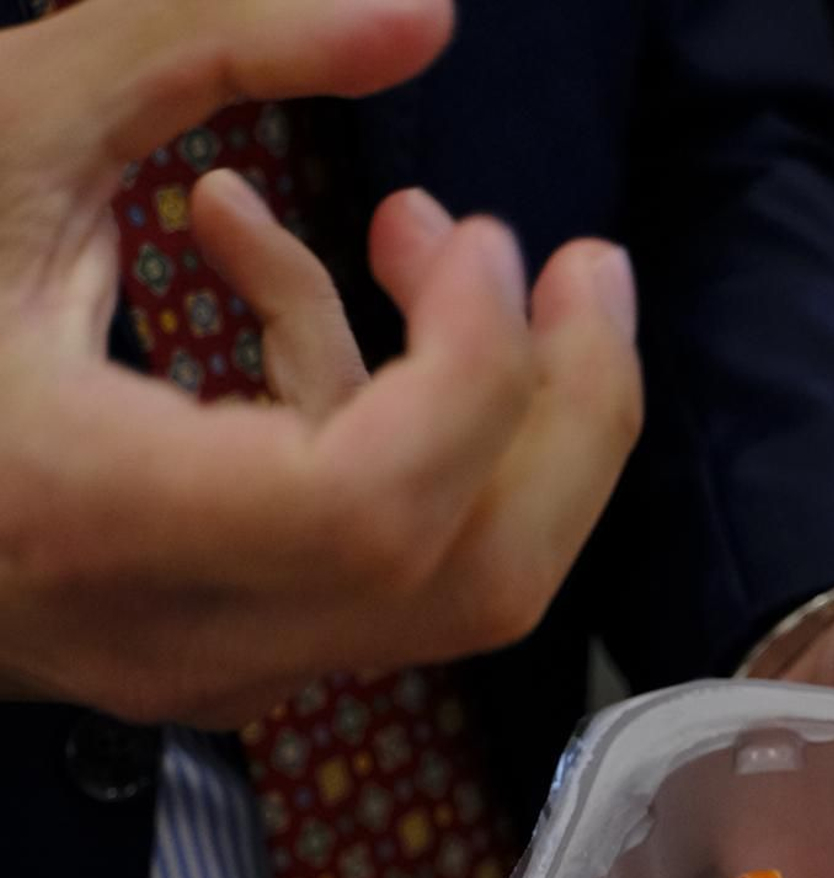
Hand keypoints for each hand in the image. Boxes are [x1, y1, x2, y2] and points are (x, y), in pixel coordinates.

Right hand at [0, 0, 641, 725]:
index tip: (477, 232)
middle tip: (579, 265)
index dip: (480, 365)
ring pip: (431, 588)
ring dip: (463, 401)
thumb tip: (419, 8)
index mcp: (95, 512)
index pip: (380, 503)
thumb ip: (204, 41)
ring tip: (399, 223)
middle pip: (471, 579)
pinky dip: (353, 419)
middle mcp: (166, 627)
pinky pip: (347, 562)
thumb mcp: (2, 124)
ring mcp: (193, 660)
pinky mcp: (201, 645)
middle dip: (568, 416)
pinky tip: (258, 269)